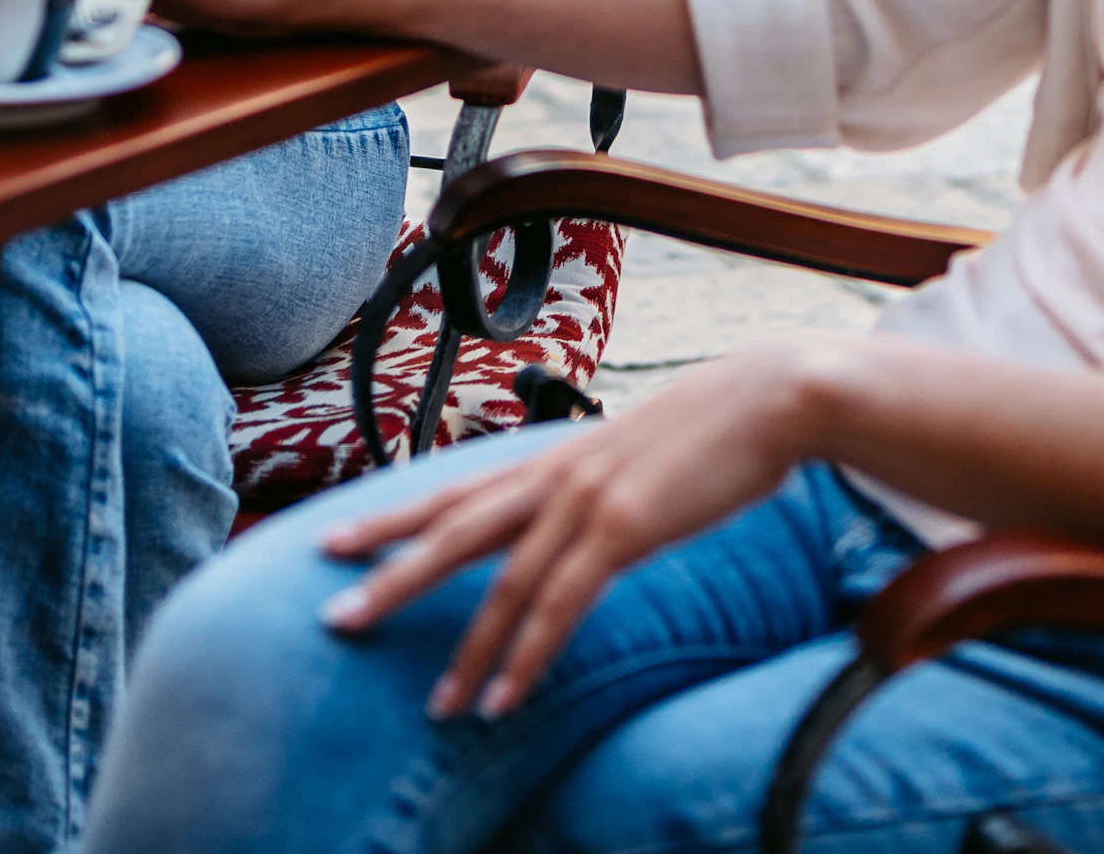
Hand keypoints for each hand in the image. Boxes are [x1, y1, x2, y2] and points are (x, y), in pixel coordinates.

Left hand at [314, 339, 836, 716]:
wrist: (771, 396)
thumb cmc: (715, 427)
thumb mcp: (636, 453)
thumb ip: (598, 486)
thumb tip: (584, 515)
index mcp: (552, 458)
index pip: (452, 490)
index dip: (390, 515)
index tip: (333, 537)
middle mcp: (552, 475)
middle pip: (450, 530)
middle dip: (387, 572)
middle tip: (332, 615)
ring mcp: (583, 500)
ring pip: (501, 584)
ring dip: (465, 653)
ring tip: (434, 706)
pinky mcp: (622, 527)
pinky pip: (560, 606)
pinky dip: (528, 658)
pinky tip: (504, 699)